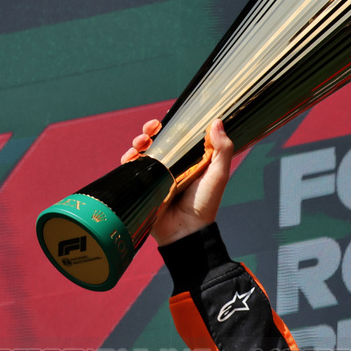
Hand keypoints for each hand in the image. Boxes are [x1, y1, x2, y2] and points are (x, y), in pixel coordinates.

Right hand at [122, 118, 233, 245]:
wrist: (186, 230)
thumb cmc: (205, 203)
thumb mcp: (218, 175)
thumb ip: (222, 150)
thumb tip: (217, 122)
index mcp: (189, 162)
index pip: (178, 138)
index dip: (172, 127)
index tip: (168, 120)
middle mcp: (171, 167)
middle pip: (157, 142)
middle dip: (150, 131)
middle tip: (151, 128)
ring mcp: (156, 176)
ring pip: (142, 152)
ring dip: (138, 142)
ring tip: (141, 143)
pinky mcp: (143, 186)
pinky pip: (130, 169)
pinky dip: (128, 159)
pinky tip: (131, 157)